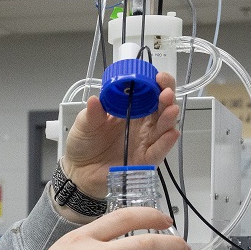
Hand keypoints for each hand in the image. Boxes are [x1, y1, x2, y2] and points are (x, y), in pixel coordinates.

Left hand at [61, 72, 179, 198]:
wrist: (79, 171)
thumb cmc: (84, 144)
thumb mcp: (84, 124)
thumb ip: (92, 113)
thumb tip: (95, 99)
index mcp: (129, 110)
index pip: (148, 93)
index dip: (156, 84)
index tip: (157, 78)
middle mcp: (141, 125)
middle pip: (161, 108)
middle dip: (167, 97)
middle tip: (165, 92)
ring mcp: (144, 142)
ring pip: (163, 128)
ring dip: (169, 118)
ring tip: (170, 109)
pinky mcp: (144, 160)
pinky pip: (158, 151)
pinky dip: (166, 143)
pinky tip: (171, 133)